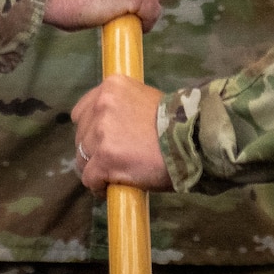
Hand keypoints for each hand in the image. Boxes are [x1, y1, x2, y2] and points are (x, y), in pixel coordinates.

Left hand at [70, 73, 172, 192]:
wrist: (192, 139)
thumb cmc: (176, 123)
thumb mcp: (145, 100)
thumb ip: (123, 109)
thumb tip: (111, 129)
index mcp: (111, 86)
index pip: (82, 111)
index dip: (90, 130)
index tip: (102, 141)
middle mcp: (102, 105)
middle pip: (81, 136)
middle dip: (93, 150)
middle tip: (112, 161)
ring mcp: (101, 132)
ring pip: (82, 159)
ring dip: (95, 169)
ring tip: (114, 176)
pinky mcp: (104, 158)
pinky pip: (90, 178)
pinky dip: (99, 186)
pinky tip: (113, 187)